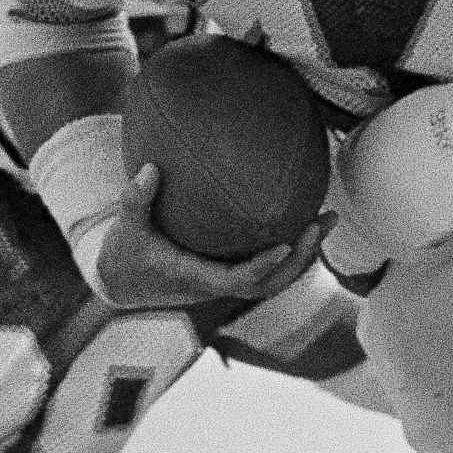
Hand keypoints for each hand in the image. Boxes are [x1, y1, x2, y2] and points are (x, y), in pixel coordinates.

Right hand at [94, 166, 326, 311]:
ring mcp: (227, 281)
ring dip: (305, 252)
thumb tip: (150, 168)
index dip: (264, 266)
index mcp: (197, 279)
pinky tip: (306, 218)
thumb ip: (135, 199)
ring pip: (275, 278)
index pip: (239, 280)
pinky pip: (268, 265)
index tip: (286, 244)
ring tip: (328, 218)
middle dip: (300, 259)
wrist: (124, 281)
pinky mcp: (230, 272)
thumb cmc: (126, 254)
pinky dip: (291, 248)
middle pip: (270, 284)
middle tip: (321, 223)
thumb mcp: (125, 227)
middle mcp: (219, 285)